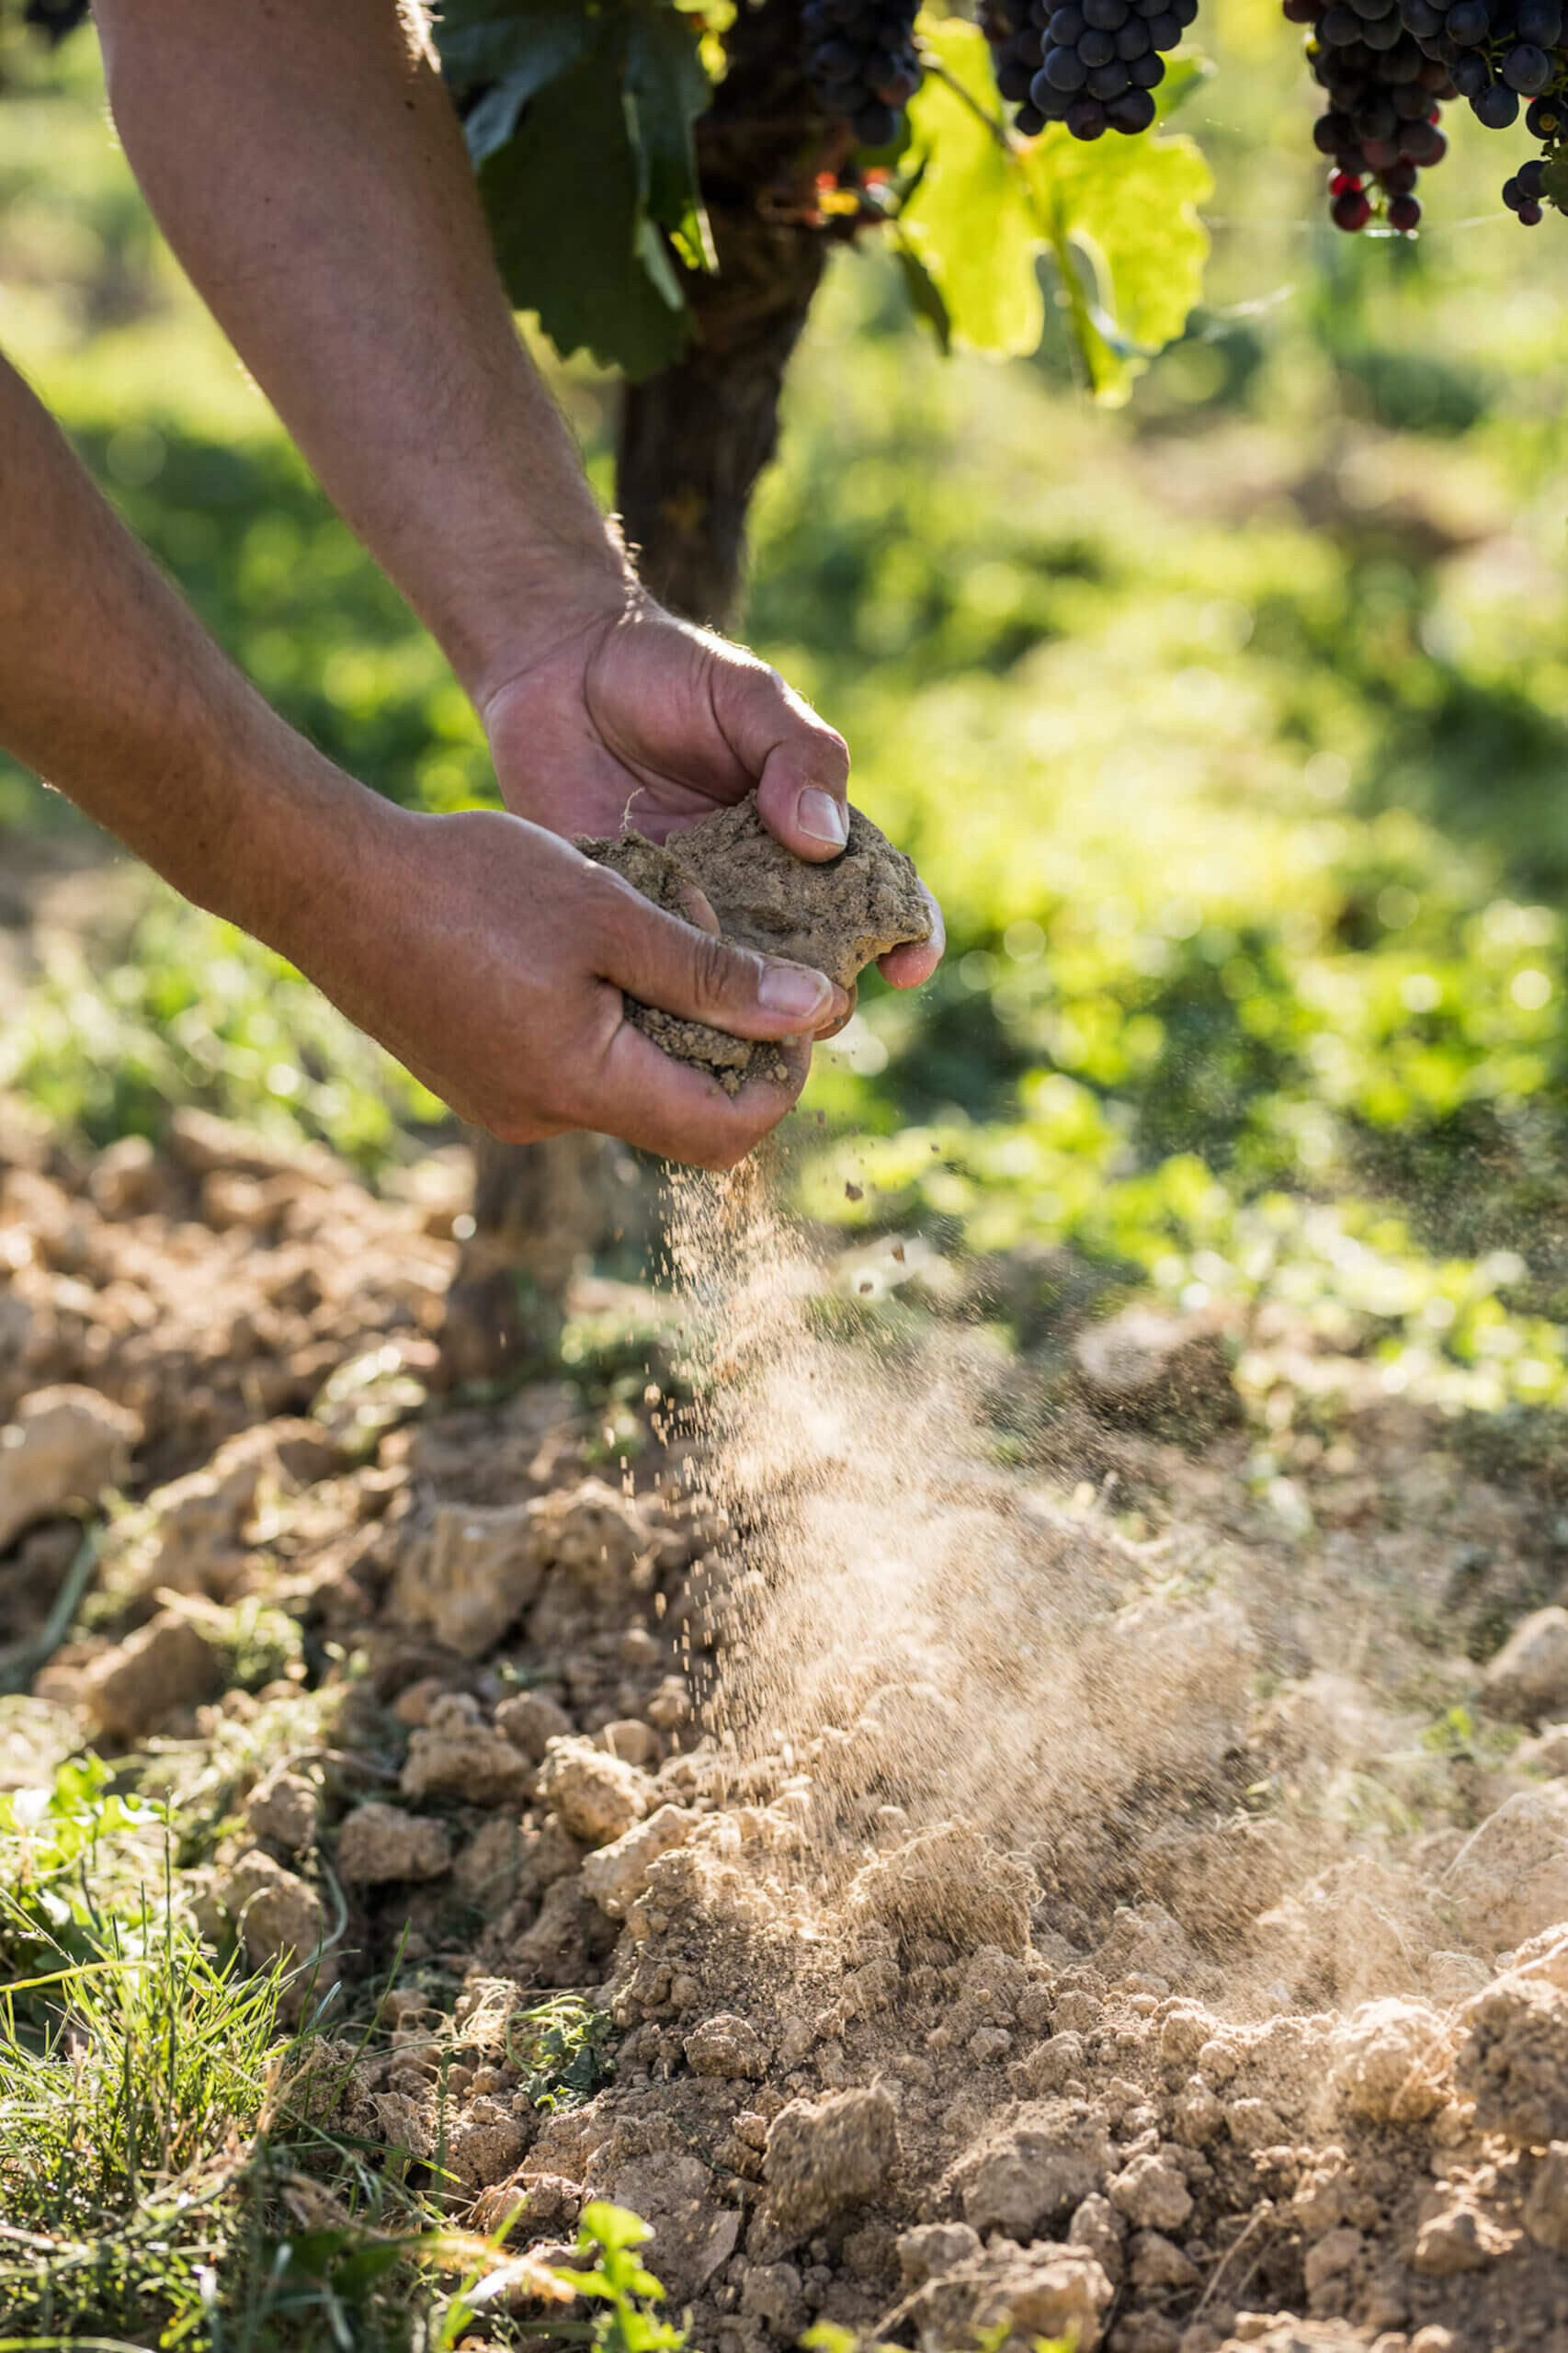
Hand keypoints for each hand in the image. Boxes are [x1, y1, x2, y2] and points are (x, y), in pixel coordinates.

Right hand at [282, 794, 849, 1168]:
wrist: (327, 880)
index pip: (725, 1133)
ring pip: (628, 1082)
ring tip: (656, 921)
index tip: (795, 1003)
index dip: (779, 1079)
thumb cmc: (470, 883)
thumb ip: (715, 972)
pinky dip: (609, 1015)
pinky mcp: (479, 1077)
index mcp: (584, 1087)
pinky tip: (594, 940)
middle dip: (726, 1039)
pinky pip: (575, 1065)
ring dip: (665, 1016)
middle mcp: (545, 1119)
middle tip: (730, 944)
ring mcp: (505, 1103)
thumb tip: (814, 1012)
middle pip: (680, 1113)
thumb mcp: (612, 913)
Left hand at [480, 589, 945, 998]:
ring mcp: (694, 913)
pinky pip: (655, 976)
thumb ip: (799, 755)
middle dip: (827, 998)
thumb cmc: (668, 674)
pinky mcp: (627, 922)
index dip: (909, 936)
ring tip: (753, 1035)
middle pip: (815, 965)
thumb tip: (826, 843)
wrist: (557, 669)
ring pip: (737, 990)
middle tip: (819, 1009)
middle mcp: (761, 889)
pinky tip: (672, 1023)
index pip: (881, 898)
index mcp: (811, 837)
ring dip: (750, 1019)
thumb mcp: (748, 695)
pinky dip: (668, 1005)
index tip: (909, 964)